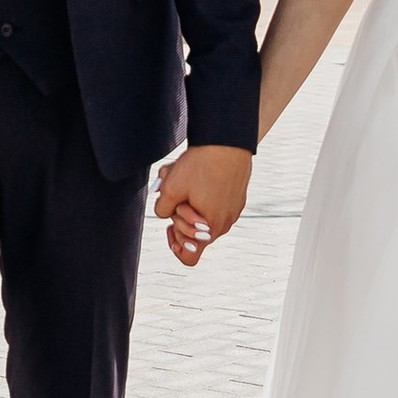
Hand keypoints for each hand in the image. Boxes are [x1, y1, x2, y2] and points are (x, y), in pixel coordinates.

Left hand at [153, 141, 250, 268]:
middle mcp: (224, 223)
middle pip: (194, 234)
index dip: (174, 245)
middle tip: (176, 194)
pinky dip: (202, 194)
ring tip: (182, 179)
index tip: (169, 226)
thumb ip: (161, 209)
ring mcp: (232, 210)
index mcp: (209, 228)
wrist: (227, 140)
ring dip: (188, 202)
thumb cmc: (202, 164)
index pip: (189, 257)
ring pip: (202, 216)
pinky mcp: (236, 197)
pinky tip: (195, 174)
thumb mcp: (170, 189)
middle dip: (179, 216)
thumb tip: (164, 213)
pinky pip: (214, 204)